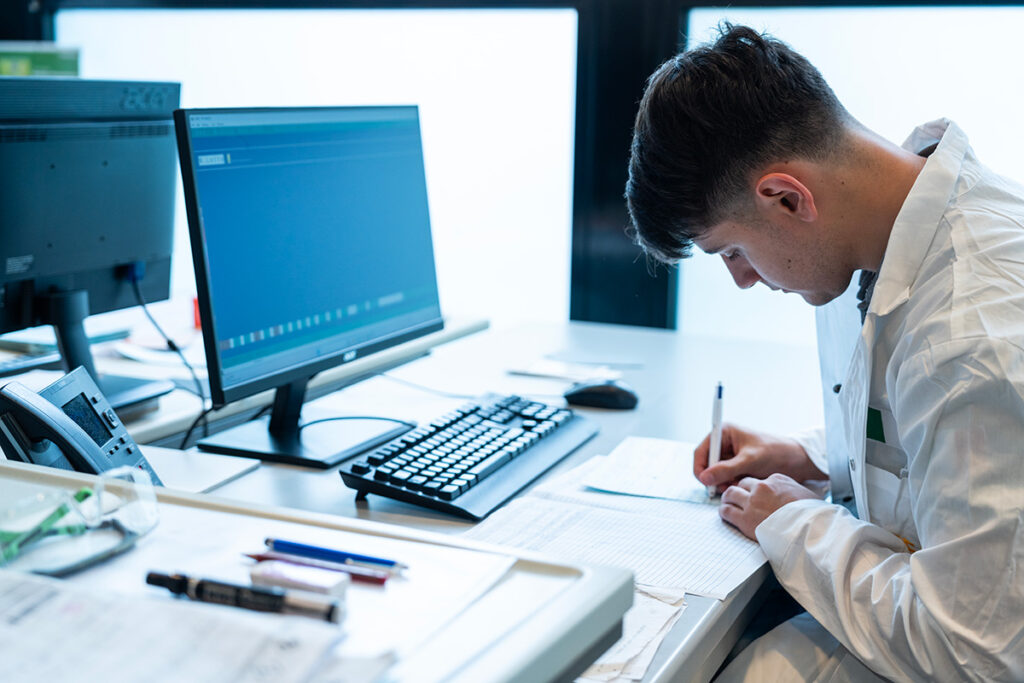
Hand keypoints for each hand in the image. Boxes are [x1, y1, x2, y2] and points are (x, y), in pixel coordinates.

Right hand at [694, 424, 824, 493]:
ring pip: (715, 473)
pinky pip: (725, 478)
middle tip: (724, 487)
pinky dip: (731, 483)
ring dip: (723, 482)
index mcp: (725, 433)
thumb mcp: (750, 461)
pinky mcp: (737, 466)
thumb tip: (704, 478)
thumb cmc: (776, 452)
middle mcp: (725, 443)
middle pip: (707, 464)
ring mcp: (730, 455)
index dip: (700, 467)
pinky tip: (742, 484)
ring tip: (738, 484)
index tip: (705, 482)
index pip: (702, 451)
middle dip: (714, 477)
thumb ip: (726, 469)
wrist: (797, 461)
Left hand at [719, 474, 819, 538]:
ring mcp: (751, 502)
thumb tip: (790, 494)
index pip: (757, 480)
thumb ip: (791, 490)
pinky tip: (725, 514)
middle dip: (738, 491)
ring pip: (730, 494)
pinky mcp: (745, 518)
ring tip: (727, 504)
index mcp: (776, 480)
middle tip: (735, 497)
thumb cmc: (811, 515)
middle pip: (741, 484)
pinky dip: (724, 512)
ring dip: (727, 499)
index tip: (752, 494)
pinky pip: (726, 511)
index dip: (753, 488)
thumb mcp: (805, 494)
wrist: (809, 530)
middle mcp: (761, 487)